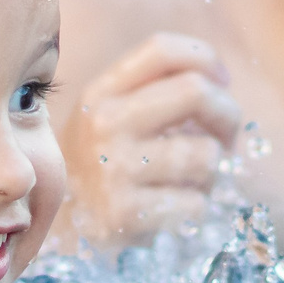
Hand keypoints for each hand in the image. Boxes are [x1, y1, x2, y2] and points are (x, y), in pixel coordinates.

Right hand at [62, 32, 243, 247]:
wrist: (57, 232)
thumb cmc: (98, 168)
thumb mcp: (107, 119)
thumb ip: (152, 94)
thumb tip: (218, 81)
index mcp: (101, 94)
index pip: (162, 50)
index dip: (205, 59)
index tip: (221, 81)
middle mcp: (105, 124)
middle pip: (196, 91)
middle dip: (227, 114)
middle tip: (226, 137)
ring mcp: (114, 169)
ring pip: (206, 155)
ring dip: (211, 172)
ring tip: (188, 181)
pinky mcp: (126, 214)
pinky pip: (196, 204)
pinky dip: (195, 209)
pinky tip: (172, 211)